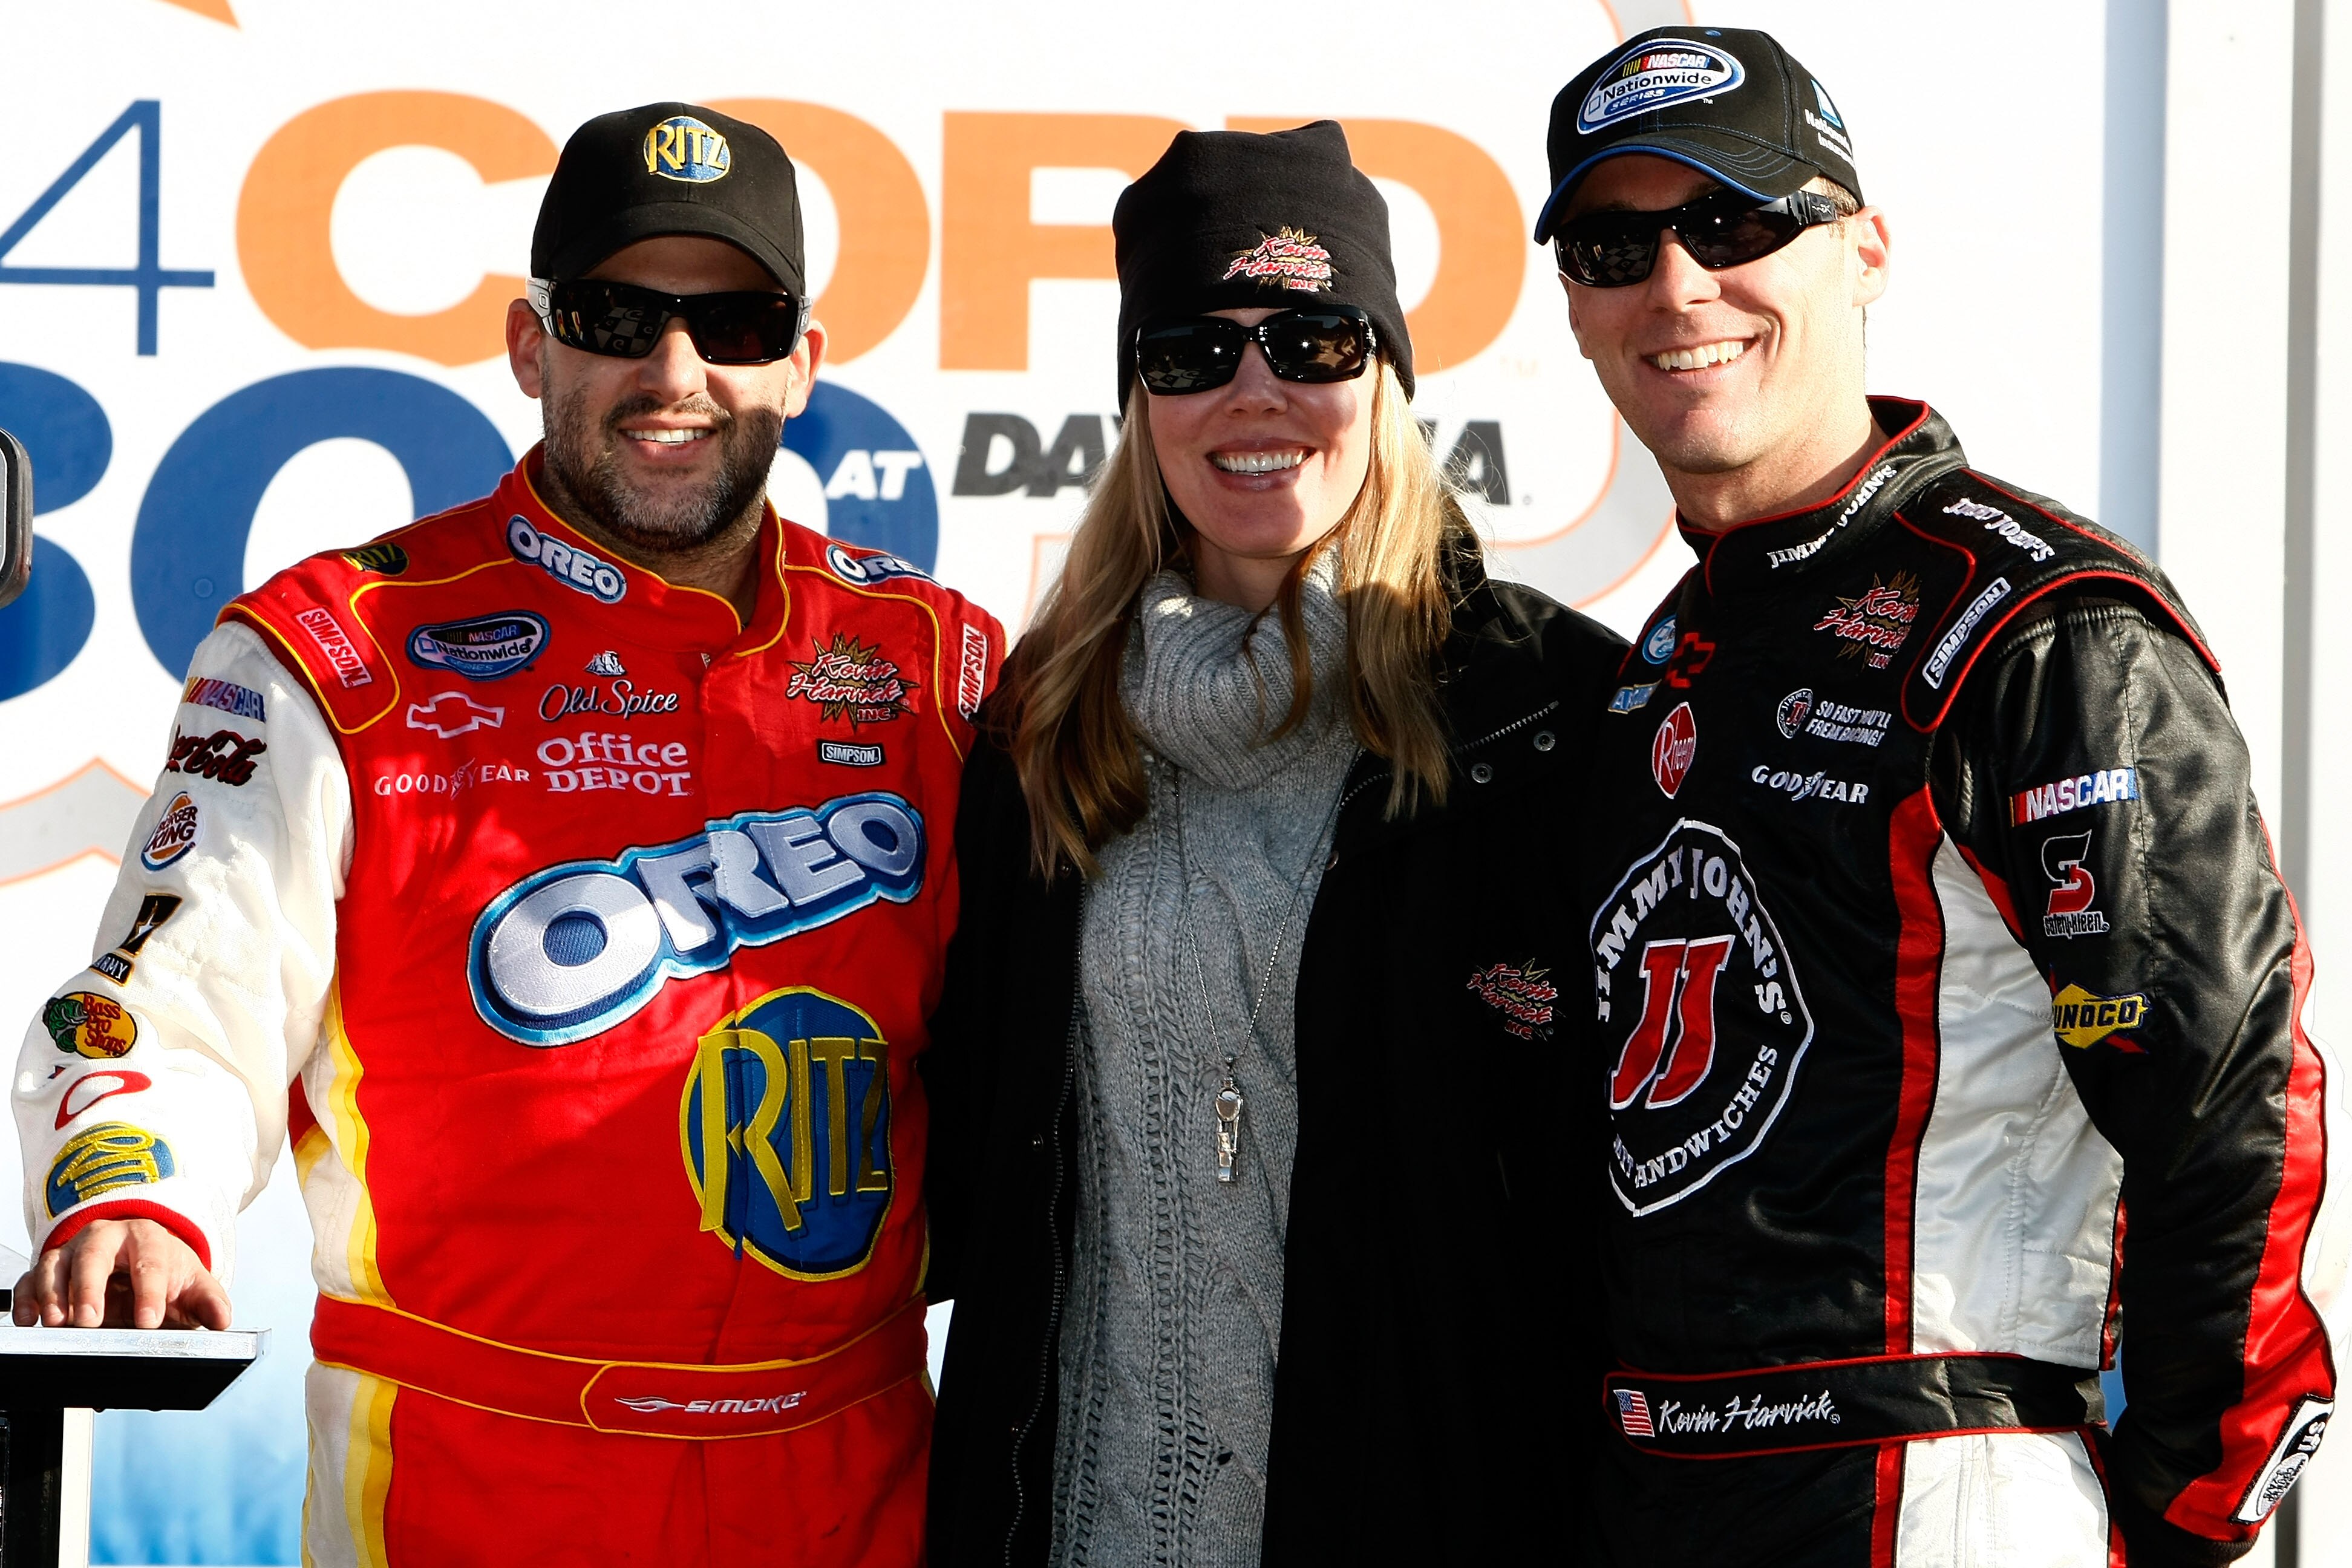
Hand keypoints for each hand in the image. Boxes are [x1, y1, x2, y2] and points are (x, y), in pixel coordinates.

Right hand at [10, 1217, 230, 1329]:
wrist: (139, 1257)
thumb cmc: (165, 1271)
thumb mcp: (191, 1284)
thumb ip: (209, 1302)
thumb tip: (222, 1320)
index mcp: (148, 1239)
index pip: (150, 1261)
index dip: (150, 1291)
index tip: (149, 1321)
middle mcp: (106, 1239)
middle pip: (94, 1254)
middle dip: (90, 1287)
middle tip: (90, 1321)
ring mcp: (73, 1253)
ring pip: (55, 1264)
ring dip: (53, 1294)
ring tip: (57, 1323)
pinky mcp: (50, 1270)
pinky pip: (29, 1280)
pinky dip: (25, 1298)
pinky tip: (29, 1320)